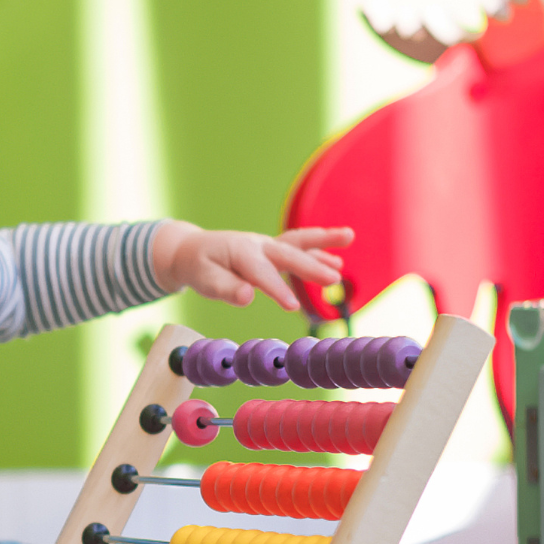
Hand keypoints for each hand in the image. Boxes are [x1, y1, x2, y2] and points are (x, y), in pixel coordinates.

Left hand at [152, 223, 353, 310]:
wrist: (193, 250)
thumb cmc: (199, 267)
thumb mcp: (203, 280)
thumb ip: (225, 288)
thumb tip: (246, 297)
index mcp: (240, 252)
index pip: (261, 274)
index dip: (276, 290)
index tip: (292, 307)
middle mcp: (257, 244)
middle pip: (287, 254)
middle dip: (310, 266)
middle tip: (334, 279)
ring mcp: (267, 244)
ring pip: (297, 241)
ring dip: (324, 239)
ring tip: (349, 236)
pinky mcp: (273, 249)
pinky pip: (298, 246)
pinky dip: (318, 249)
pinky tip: (338, 260)